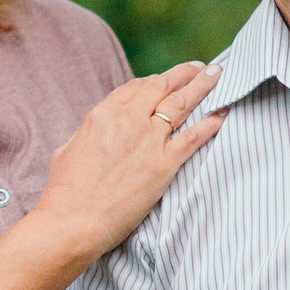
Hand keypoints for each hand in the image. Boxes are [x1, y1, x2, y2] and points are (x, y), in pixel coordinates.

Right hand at [33, 62, 226, 260]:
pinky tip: (223, 113)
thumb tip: (98, 130)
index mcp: (103, 114)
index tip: (167, 79)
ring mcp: (149, 141)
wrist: (74, 221)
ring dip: (202, 86)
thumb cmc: (65, 192)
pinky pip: (193, 138)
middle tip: (200, 68)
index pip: (136, 87)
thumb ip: (89, 133)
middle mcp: (129, 121)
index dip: (156, 80)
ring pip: (182, 104)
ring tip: (216, 75)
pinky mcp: (164, 165)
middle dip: (184, 74)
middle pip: (162, 87)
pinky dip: (210, 124)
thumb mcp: (69, 149)